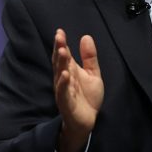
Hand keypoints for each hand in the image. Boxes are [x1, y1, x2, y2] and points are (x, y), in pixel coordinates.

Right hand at [52, 28, 103, 151]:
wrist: (89, 120)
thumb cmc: (88, 97)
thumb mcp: (92, 74)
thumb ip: (89, 57)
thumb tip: (86, 36)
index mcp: (69, 70)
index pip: (64, 54)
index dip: (61, 43)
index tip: (60, 31)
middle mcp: (63, 79)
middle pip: (59, 62)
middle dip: (59, 49)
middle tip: (59, 37)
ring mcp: (63, 90)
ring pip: (60, 75)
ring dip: (60, 63)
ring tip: (62, 51)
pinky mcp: (66, 103)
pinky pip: (63, 92)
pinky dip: (63, 84)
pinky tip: (65, 75)